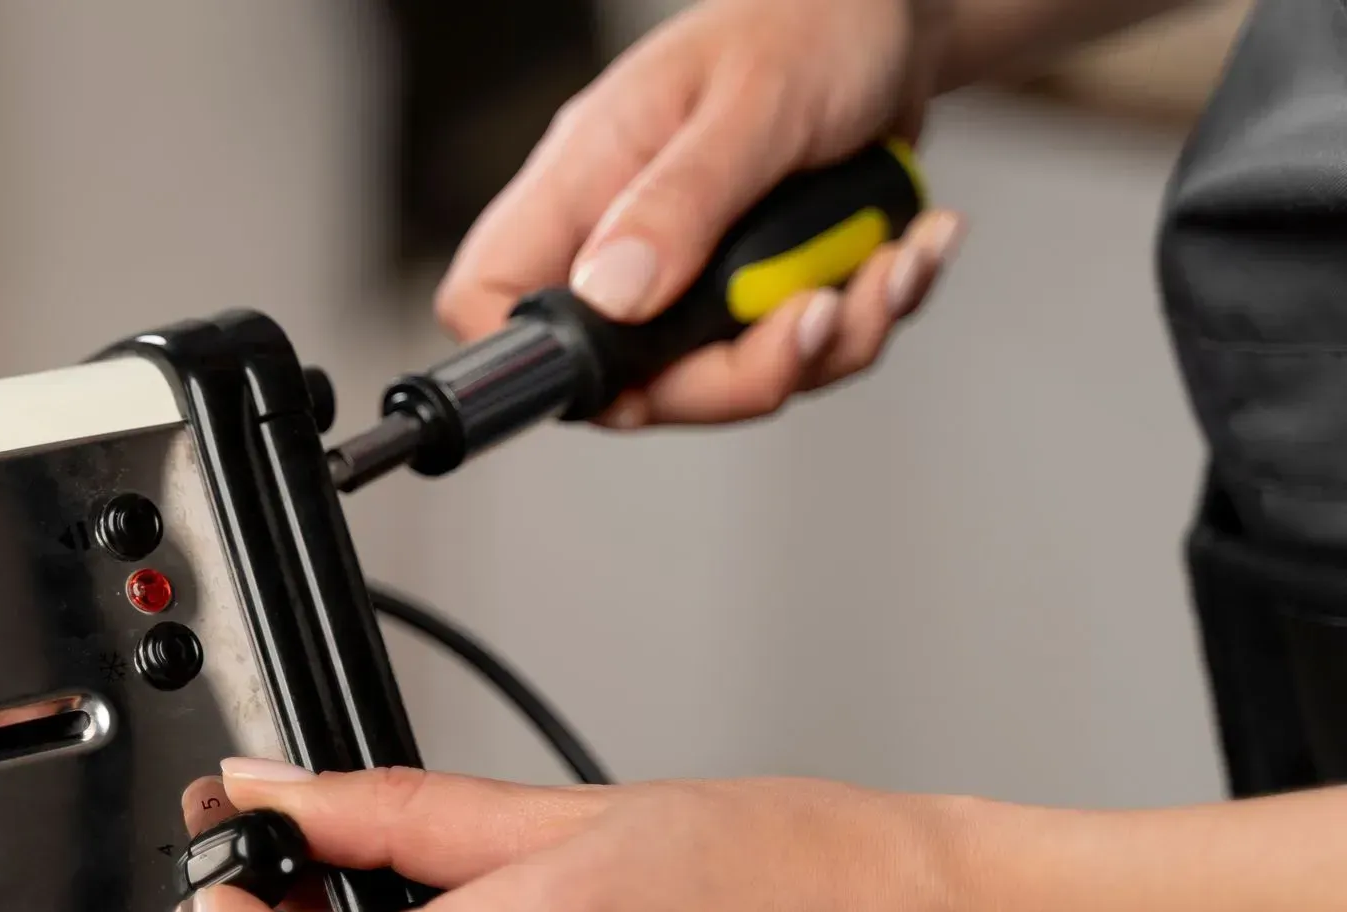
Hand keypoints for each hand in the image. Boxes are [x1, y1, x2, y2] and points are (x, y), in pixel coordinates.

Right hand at [437, 0, 964, 428]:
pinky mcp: (759, 289)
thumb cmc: (814, 23)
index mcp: (586, 179)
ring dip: (830, 342)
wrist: (901, 18)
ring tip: (891, 265)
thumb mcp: (752, 106)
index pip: (493, 293)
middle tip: (817, 317)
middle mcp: (626, 236)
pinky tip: (909, 253)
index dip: (535, 362)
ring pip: (727, 378)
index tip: (633, 384)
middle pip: (629, 378)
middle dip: (739, 376)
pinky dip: (869, 316)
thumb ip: (679, 201)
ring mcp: (694, 272)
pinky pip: (800, 350)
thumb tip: (609, 296)